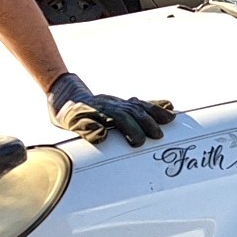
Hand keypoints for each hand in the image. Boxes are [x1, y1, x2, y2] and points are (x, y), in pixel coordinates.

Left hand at [47, 73, 175, 146]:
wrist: (64, 93)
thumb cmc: (67, 113)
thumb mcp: (69, 122)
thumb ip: (85, 128)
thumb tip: (102, 136)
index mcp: (99, 110)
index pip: (119, 119)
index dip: (130, 129)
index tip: (139, 142)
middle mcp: (112, 104)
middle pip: (133, 112)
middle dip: (147, 123)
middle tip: (159, 136)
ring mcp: (119, 102)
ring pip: (140, 106)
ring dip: (156, 112)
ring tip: (171, 118)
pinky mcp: (123, 103)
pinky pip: (141, 103)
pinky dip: (155, 104)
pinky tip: (168, 106)